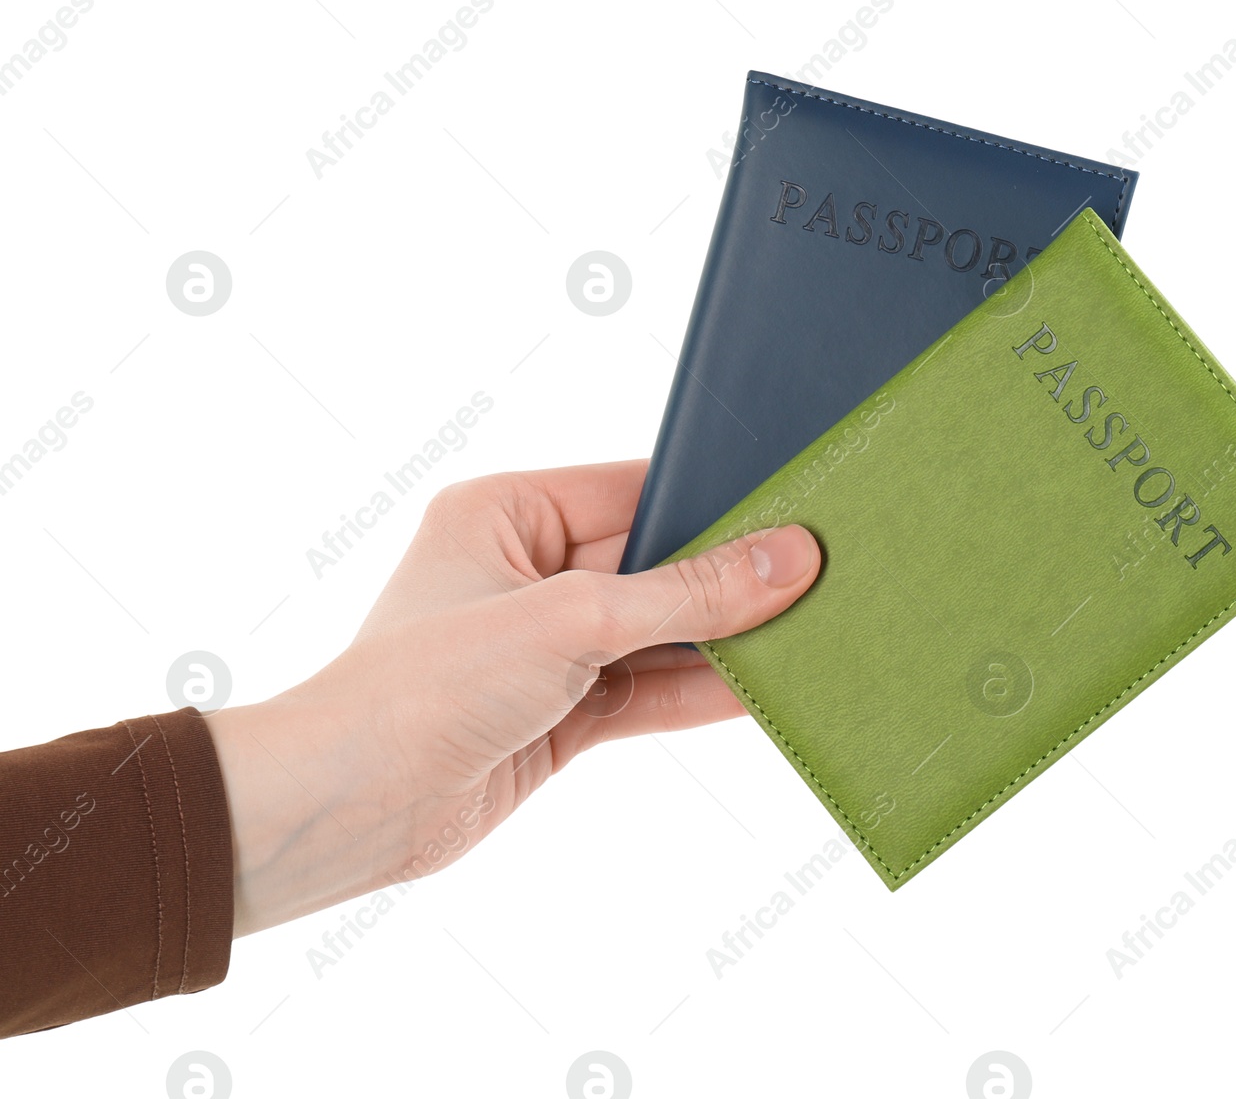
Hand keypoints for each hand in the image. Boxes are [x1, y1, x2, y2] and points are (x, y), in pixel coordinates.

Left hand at [205, 461, 819, 935]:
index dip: (716, 504)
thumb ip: (685, 595)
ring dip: (725, 641)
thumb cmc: (424, 688)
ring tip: (814, 630)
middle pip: (657, 564)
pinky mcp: (560, 711)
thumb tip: (785, 560)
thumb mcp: (571, 621)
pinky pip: (648, 691)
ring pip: (659, 633)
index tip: (798, 511)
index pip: (636, 491)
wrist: (349, 808)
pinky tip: (767, 688)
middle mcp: (528, 571)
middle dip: (731, 578)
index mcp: (508, 513)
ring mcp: (546, 646)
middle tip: (823, 574)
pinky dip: (701, 692)